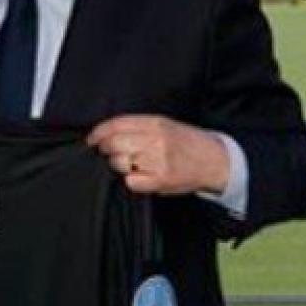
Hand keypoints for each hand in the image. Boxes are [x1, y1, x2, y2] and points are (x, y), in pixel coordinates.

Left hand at [86, 115, 229, 195]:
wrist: (214, 160)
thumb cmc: (186, 143)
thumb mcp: (164, 125)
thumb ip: (138, 127)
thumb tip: (106, 133)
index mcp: (155, 123)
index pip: (117, 124)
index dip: (99, 132)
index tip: (91, 139)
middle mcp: (156, 140)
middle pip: (114, 144)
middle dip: (106, 150)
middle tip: (109, 154)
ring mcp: (158, 161)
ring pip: (120, 163)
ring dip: (119, 166)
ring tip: (132, 165)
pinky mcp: (161, 180)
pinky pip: (131, 182)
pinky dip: (132, 181)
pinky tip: (142, 177)